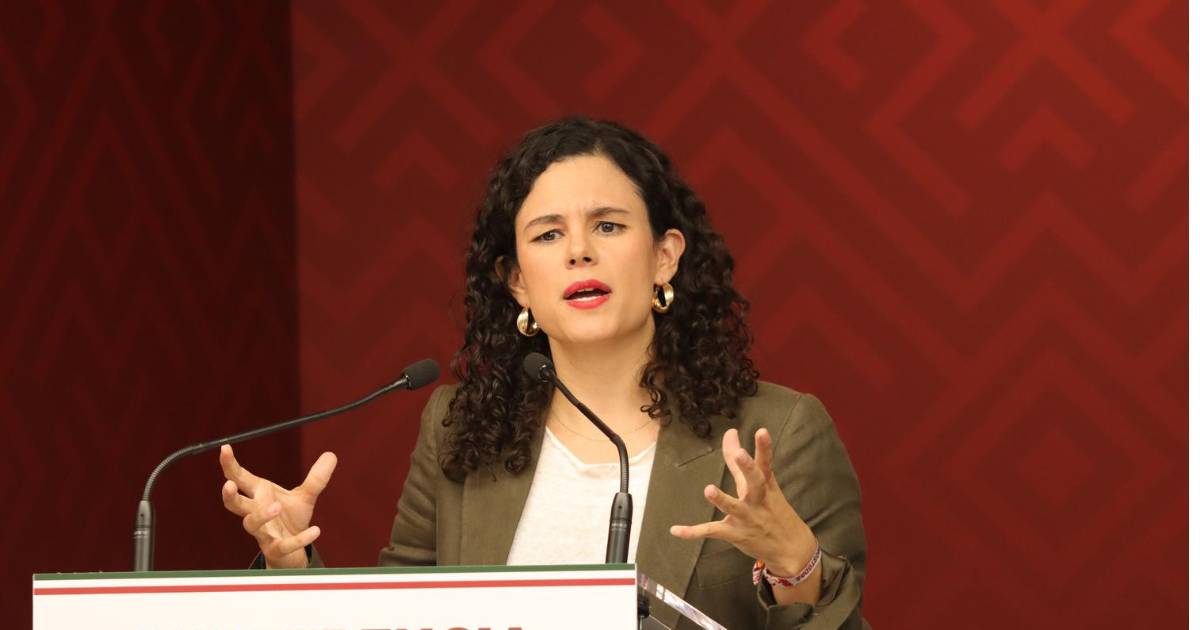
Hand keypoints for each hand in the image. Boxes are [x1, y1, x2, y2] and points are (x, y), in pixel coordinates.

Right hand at [219, 444, 336, 568]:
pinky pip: (284, 544)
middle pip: (235, 505)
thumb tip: (331, 454)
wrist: (293, 551)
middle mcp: (256, 513)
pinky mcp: (276, 549)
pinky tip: (316, 531)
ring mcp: (263, 532)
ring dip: (262, 515)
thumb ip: (316, 478)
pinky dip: (299, 539)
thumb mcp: (305, 496)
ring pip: (252, 524)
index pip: (239, 478)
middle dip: (230, 496)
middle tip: (229, 485)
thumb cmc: (290, 519)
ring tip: (276, 506)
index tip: (225, 448)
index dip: (230, 465)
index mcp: (259, 495)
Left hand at [670, 428, 817, 578]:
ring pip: (734, 508)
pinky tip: (676, 530)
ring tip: (709, 490)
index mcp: (766, 486)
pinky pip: (713, 531)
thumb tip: (730, 431)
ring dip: (722, 500)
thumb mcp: (762, 484)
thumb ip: (741, 460)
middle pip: (755, 482)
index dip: (764, 447)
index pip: (766, 463)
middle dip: (748, 468)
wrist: (792, 548)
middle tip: (740, 454)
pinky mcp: (736, 534)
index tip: (761, 431)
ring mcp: (747, 518)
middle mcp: (758, 500)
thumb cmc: (774, 509)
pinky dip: (693, 532)